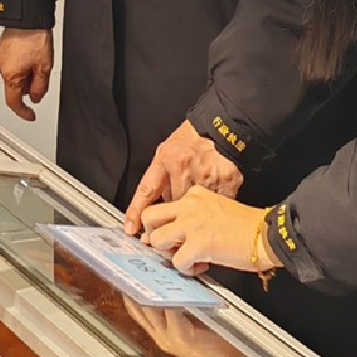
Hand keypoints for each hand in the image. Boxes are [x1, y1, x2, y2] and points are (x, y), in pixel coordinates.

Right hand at [0, 27, 53, 120]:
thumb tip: (36, 98)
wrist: (28, 17)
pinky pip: (11, 63)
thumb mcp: (44, 67)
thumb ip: (40, 87)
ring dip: (25, 73)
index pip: (13, 102)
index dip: (23, 112)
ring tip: (36, 59)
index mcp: (10, 75)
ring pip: (13, 74)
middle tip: (41, 74)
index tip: (30, 115)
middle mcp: (1, 68)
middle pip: (15, 87)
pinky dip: (20, 63)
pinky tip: (29, 53)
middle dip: (28, 85)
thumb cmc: (35, 38)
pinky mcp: (1, 49)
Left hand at [125, 120, 244, 232]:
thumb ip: (161, 176)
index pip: (147, 189)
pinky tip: (214, 200)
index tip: (131, 228)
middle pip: (171, 204)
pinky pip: (215, 205)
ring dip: (194, 211)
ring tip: (199, 197)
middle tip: (178, 208)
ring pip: (193, 209)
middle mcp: (184, 168)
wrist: (225, 127)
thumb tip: (153, 206)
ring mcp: (206, 176)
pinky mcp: (226, 183)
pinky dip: (213, 206)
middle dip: (172, 212)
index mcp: (167, 158)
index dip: (136, 211)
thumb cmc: (195, 139)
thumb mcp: (169, 150)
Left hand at [137, 189, 274, 274]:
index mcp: (194, 195)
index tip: (171, 236)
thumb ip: (195, 216)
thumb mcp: (216, 209)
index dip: (163, 225)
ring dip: (168, 253)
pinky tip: (201, 267)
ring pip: (156, 239)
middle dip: (152, 234)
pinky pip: (177, 261)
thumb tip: (176, 235)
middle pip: (148, 216)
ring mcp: (192, 224)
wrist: (267, 234)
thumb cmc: (247, 226)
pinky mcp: (199, 244)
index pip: (163, 206)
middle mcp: (189, 206)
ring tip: (185, 257)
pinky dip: (186, 269)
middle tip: (166, 246)